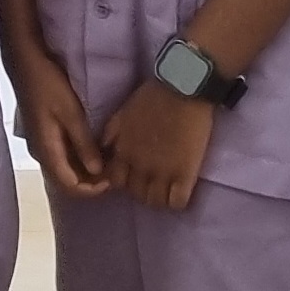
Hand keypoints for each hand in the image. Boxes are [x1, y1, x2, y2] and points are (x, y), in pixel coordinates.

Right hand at [4, 46, 110, 197]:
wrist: (25, 63)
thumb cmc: (48, 84)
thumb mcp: (71, 112)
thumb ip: (84, 143)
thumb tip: (97, 171)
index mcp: (46, 150)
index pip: (69, 185)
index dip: (92, 189)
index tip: (113, 179)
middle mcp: (42, 153)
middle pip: (67, 181)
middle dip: (91, 182)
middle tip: (115, 171)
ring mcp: (42, 144)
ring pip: (65, 169)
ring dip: (86, 170)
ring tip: (109, 160)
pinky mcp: (45, 135)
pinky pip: (63, 156)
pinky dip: (80, 158)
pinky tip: (95, 148)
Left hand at [101, 84, 214, 211]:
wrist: (182, 88)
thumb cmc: (152, 97)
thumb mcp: (122, 114)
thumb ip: (111, 135)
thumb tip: (104, 151)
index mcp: (123, 152)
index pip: (116, 182)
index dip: (124, 181)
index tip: (134, 176)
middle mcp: (139, 166)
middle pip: (136, 195)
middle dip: (142, 191)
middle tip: (153, 181)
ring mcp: (162, 172)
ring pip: (155, 202)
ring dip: (160, 198)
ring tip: (168, 188)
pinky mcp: (185, 173)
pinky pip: (178, 202)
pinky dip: (178, 201)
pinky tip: (181, 191)